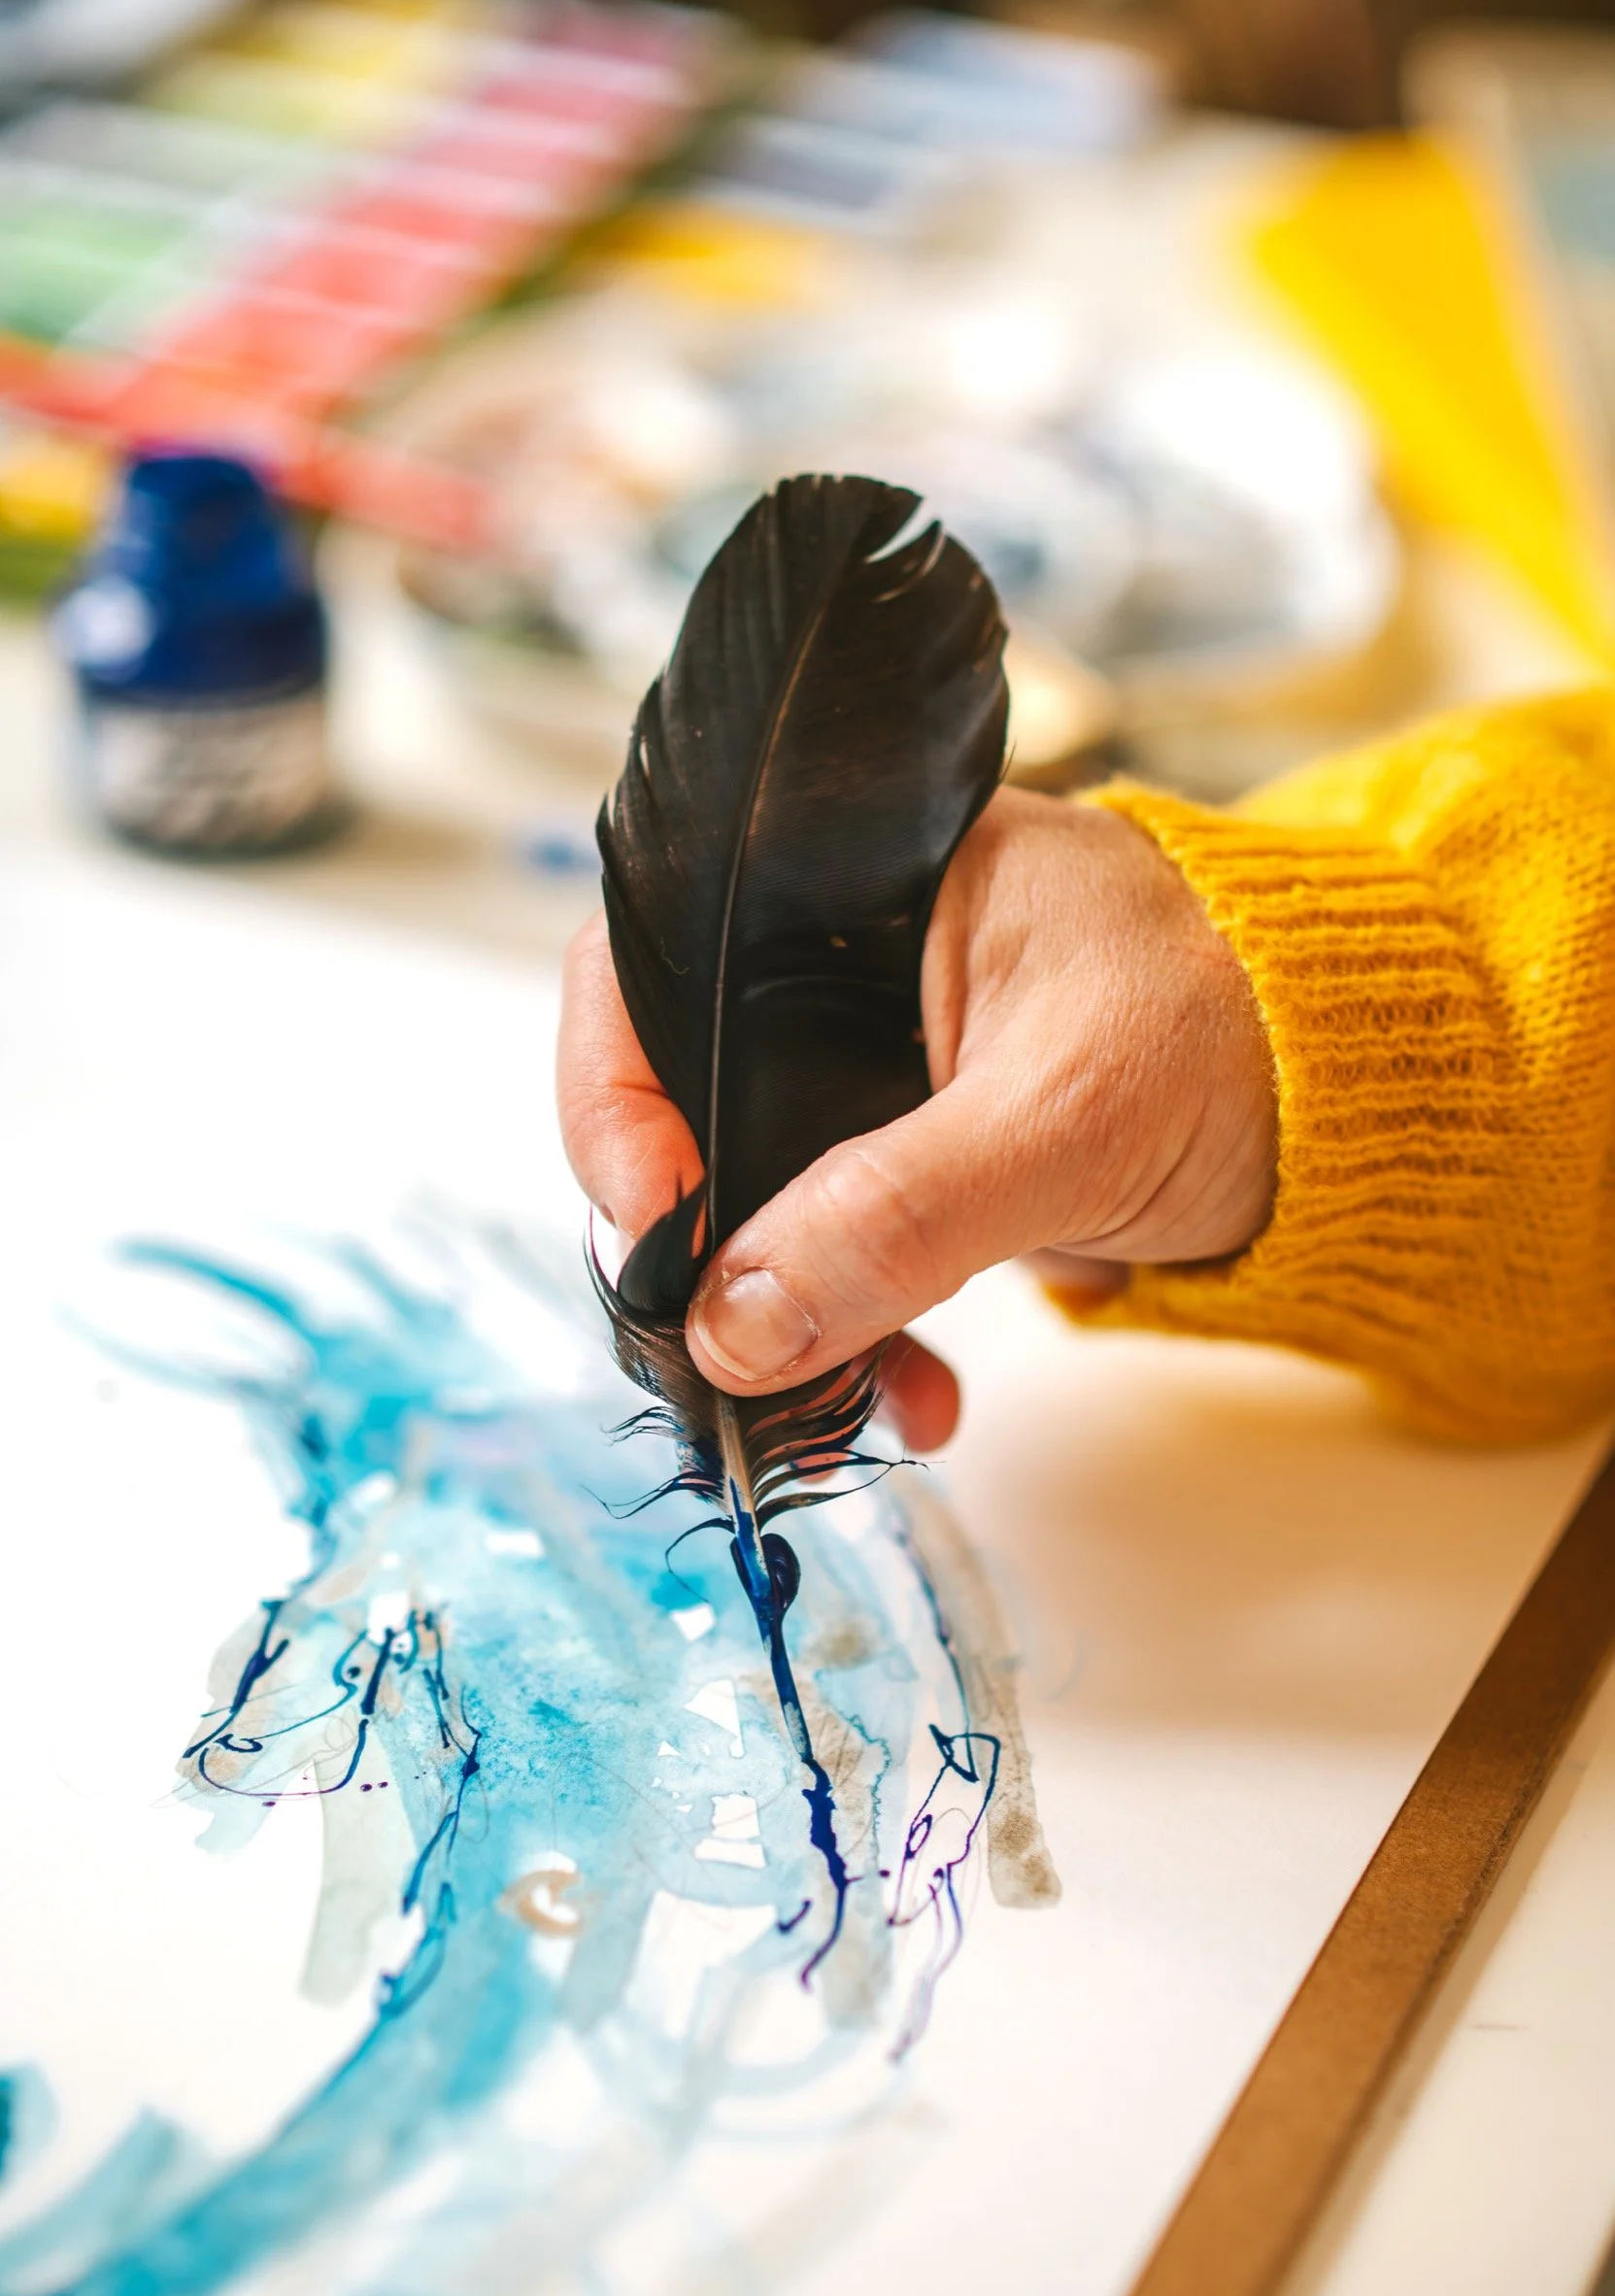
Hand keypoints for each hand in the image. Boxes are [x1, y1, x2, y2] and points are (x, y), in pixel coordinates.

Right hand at [559, 789, 1275, 1450]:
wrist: (1354, 1106)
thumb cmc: (1233, 1034)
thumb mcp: (1063, 1119)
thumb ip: (897, 1212)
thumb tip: (733, 1320)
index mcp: (848, 885)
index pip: (647, 963)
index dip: (610, 1094)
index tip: (654, 1226)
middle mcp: (831, 967)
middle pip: (682, 1100)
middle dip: (698, 1245)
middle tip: (726, 1361)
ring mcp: (866, 1069)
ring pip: (753, 1197)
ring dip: (783, 1320)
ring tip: (847, 1410)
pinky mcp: (907, 1159)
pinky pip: (829, 1253)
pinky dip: (853, 1336)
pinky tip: (913, 1400)